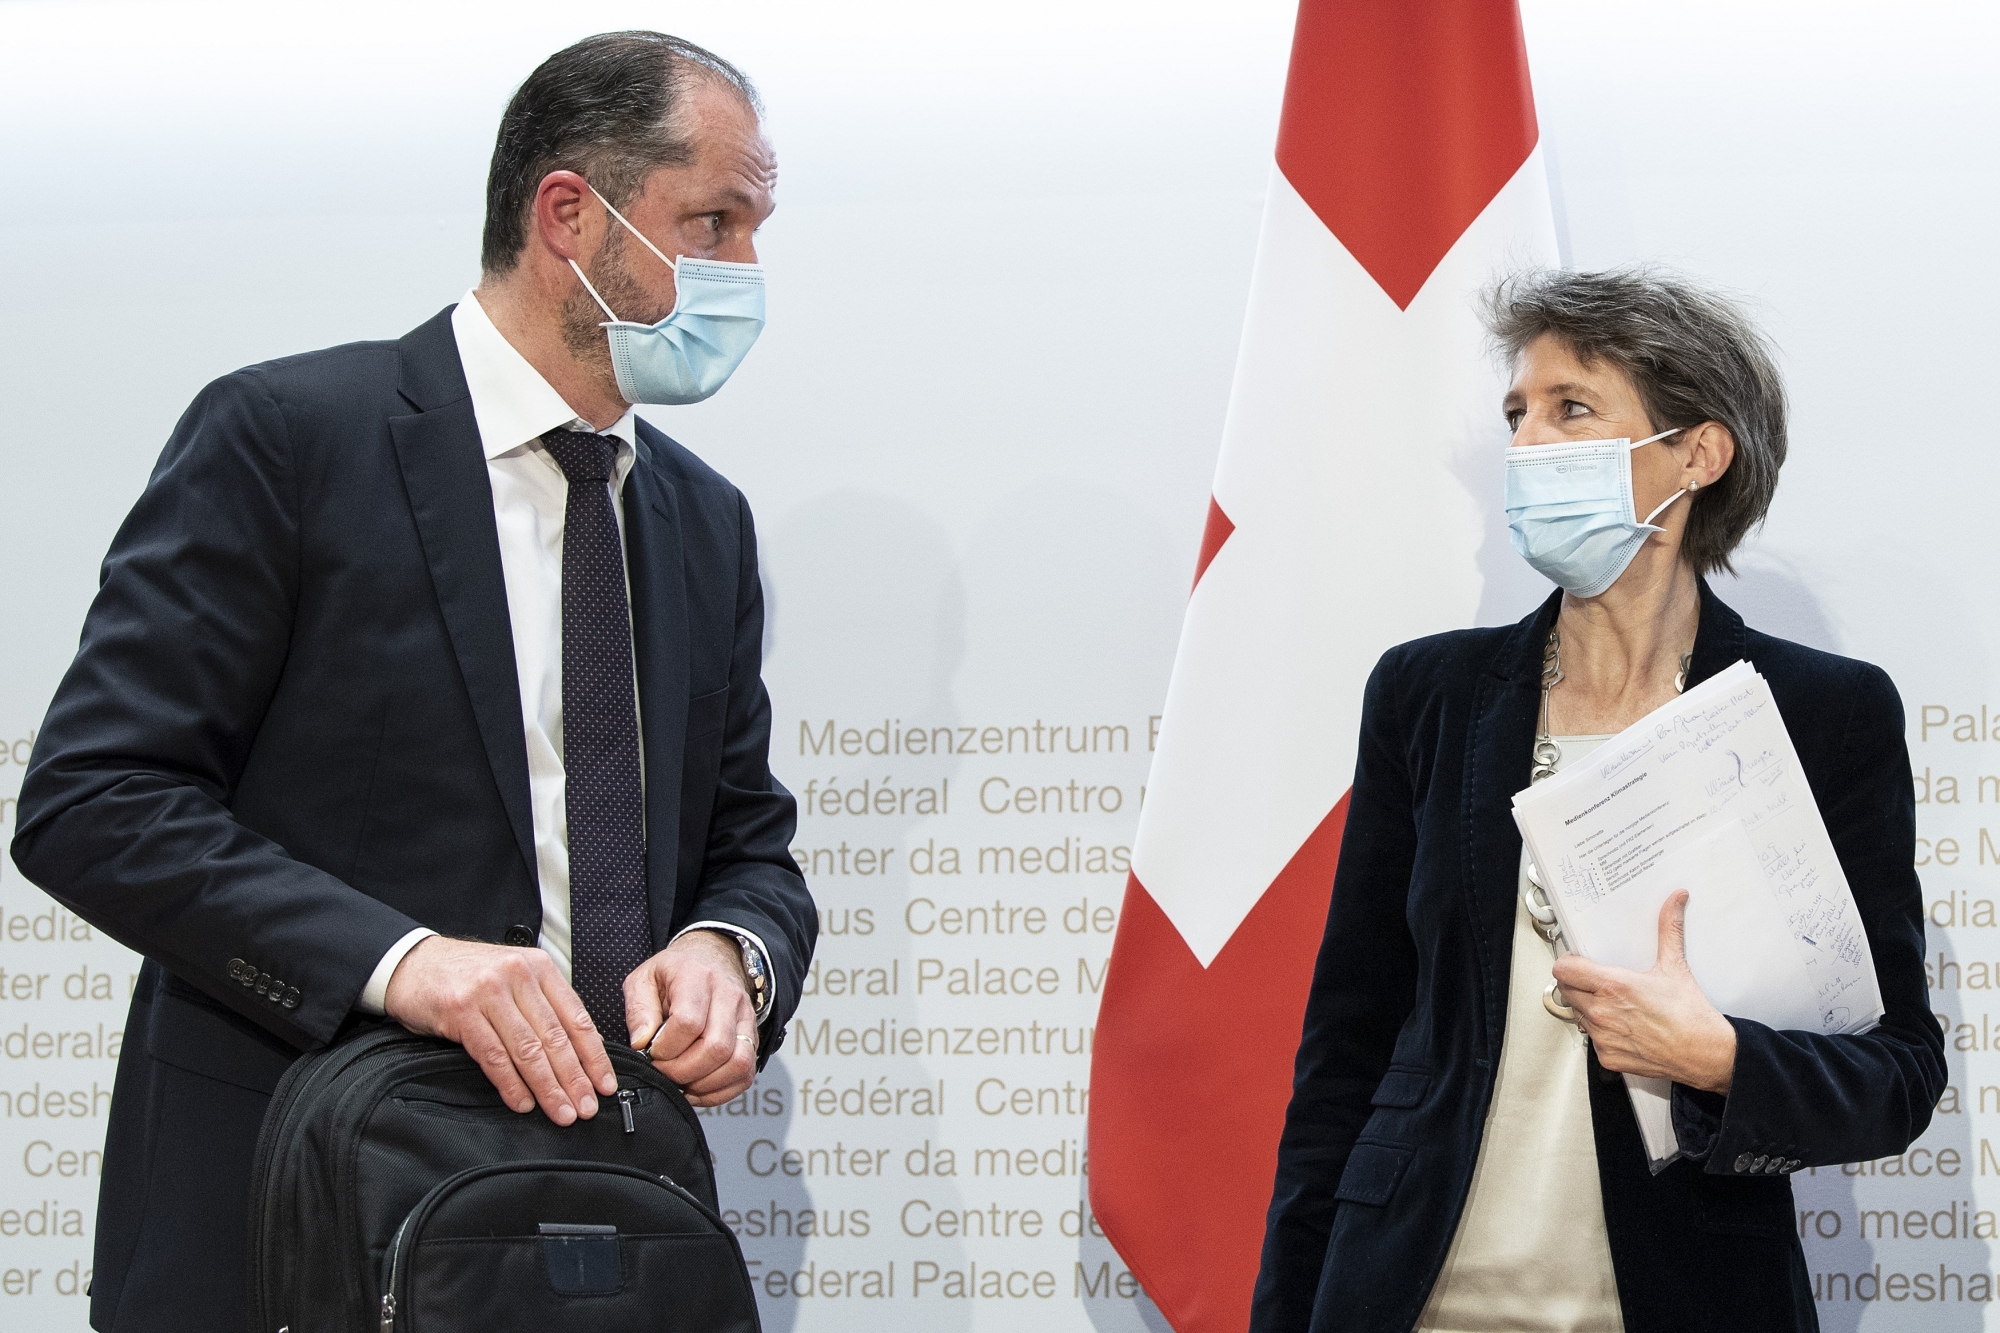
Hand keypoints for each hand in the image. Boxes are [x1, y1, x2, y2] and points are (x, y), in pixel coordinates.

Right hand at [383, 936, 616, 1124]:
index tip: (604, 1084)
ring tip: (561, 1112)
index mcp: (539, 968)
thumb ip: (541, 1005)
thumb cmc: (467, 976)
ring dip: (548, 1087)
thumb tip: (575, 1053)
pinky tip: (522, 1103)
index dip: (593, 1055)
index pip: (576, 1017)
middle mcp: (518, 975)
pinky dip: (510, 1083)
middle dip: (575, 1078)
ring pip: (528, 1049)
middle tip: (587, 1108)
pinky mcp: (461, 1011)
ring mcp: (489, 992)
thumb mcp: (513, 978)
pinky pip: (493, 1055)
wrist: (413, 963)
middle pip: (555, 1037)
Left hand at [624, 931, 758, 1106]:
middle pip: (716, 1047)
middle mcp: (728, 996)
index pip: (688, 1022)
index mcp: (696, 977)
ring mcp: (745, 1018)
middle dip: (683, 1071)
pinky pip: (746, 1074)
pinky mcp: (753, 1038)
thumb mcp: (643, 980)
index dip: (666, 1048)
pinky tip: (698, 1086)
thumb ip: (638, 1011)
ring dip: (705, 1083)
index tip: (652, 1052)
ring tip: (682, 1081)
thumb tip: (642, 1044)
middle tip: (664, 1070)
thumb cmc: (675, 973)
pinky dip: (720, 1090)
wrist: (710, 959)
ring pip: (737, 1063)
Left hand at [1551, 890, 1737, 1093]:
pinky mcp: (1608, 1057)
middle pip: (1566, 991)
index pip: (1563, 970)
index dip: (1568, 963)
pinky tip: (1622, 1026)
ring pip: (1577, 1015)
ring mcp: (1603, 1037)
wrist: (1705, 1054)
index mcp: (1613, 987)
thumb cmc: (1690, 1016)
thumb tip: (1674, 900)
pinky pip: (1592, 1039)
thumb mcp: (1675, 966)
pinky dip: (1602, 1032)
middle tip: (1594, 981)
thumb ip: (1668, 929)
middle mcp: (1602, 1012)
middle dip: (1576, 984)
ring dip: (1588, 1007)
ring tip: (1612, 1004)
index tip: (1578, 962)